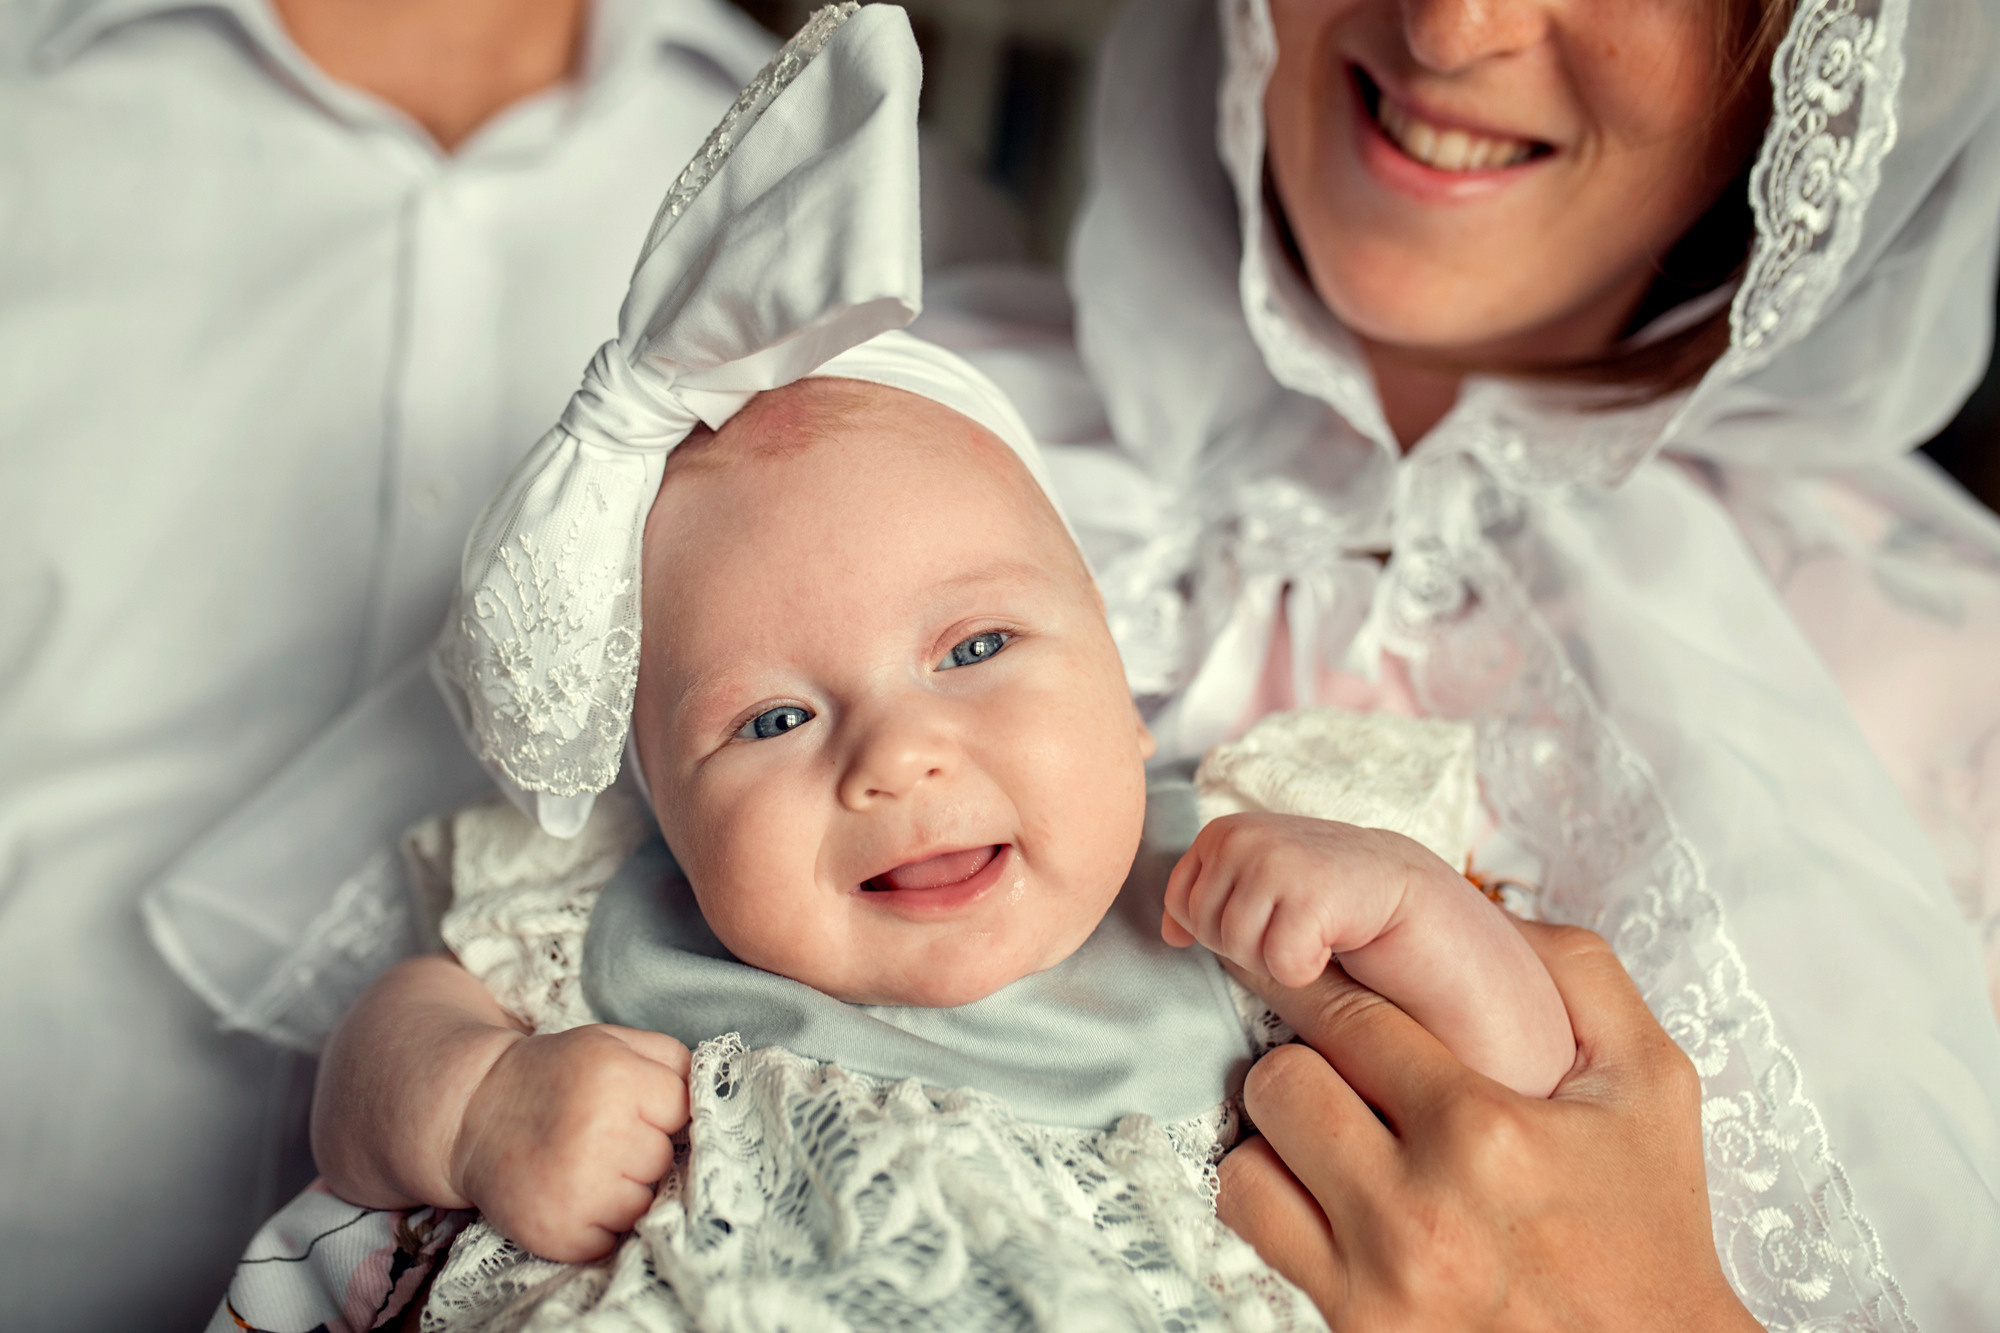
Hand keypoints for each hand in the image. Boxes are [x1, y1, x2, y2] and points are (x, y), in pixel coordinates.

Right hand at [451, 1024, 691, 1262]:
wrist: (474, 1112)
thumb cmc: (557, 1075)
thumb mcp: (613, 1042)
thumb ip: (675, 1060)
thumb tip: (722, 1096)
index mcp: (617, 1078)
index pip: (687, 1112)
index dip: (662, 1112)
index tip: (632, 1108)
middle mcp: (600, 1134)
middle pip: (665, 1160)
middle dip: (643, 1150)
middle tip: (599, 1135)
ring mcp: (578, 1190)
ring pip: (645, 1202)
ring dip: (625, 1190)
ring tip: (585, 1164)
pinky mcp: (559, 1233)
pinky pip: (614, 1239)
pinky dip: (600, 1224)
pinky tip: (573, 1194)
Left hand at [1163, 813, 1420, 987]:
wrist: (1394, 884)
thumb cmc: (1315, 889)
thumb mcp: (1250, 881)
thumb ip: (1204, 899)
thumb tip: (1168, 936)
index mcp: (1220, 832)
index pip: (1181, 906)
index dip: (1217, 927)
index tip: (1261, 913)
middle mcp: (1241, 839)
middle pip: (1208, 932)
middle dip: (1247, 945)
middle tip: (1290, 924)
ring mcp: (1275, 863)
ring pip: (1240, 951)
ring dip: (1276, 959)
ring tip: (1308, 930)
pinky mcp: (1310, 896)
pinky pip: (1282, 965)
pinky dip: (1306, 968)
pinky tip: (1328, 941)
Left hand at [1215, 921, 1760, 1331]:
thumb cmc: (1650, 1232)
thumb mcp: (1651, 1086)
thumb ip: (1580, 977)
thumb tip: (1495, 913)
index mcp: (1485, 1131)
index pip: (1347, 1016)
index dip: (1317, 982)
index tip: (1301, 969)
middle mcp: (1418, 1209)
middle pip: (1281, 1081)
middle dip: (1302, 1059)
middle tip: (1336, 1065)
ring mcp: (1376, 1279)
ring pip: (1248, 1162)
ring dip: (1279, 1138)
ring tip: (1331, 1133)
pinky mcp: (1352, 1328)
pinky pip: (1258, 1235)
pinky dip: (1278, 1203)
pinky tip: (1327, 1192)